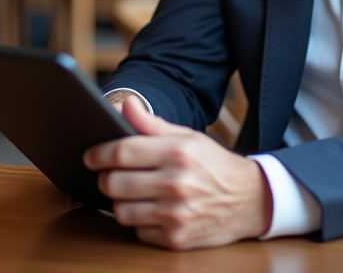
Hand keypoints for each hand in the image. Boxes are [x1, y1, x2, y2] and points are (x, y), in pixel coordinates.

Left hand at [84, 96, 272, 249]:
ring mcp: (176, 214)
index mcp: (178, 152)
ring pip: (121, 211)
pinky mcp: (176, 239)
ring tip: (131, 192)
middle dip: (106, 178)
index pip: (122, 151)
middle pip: (114, 183)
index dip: (98, 153)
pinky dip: (139, 222)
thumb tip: (125, 104)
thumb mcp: (188, 137)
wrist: (250, 200)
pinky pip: (138, 231)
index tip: (91, 154)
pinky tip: (151, 210)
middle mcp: (177, 183)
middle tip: (110, 174)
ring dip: (120, 201)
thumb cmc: (214, 165)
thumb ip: (152, 124)